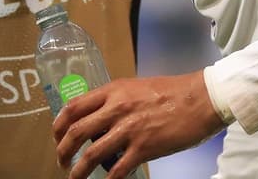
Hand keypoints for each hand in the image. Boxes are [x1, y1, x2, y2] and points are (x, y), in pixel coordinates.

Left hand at [52, 71, 224, 178]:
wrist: (200, 99)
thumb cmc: (173, 91)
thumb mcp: (137, 88)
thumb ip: (117, 100)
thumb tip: (101, 118)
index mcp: (113, 91)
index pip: (74, 107)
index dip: (59, 125)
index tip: (57, 136)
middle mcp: (116, 108)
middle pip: (76, 132)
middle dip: (63, 150)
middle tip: (61, 161)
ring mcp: (129, 129)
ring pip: (91, 154)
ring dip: (78, 170)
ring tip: (74, 178)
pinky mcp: (144, 148)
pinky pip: (118, 170)